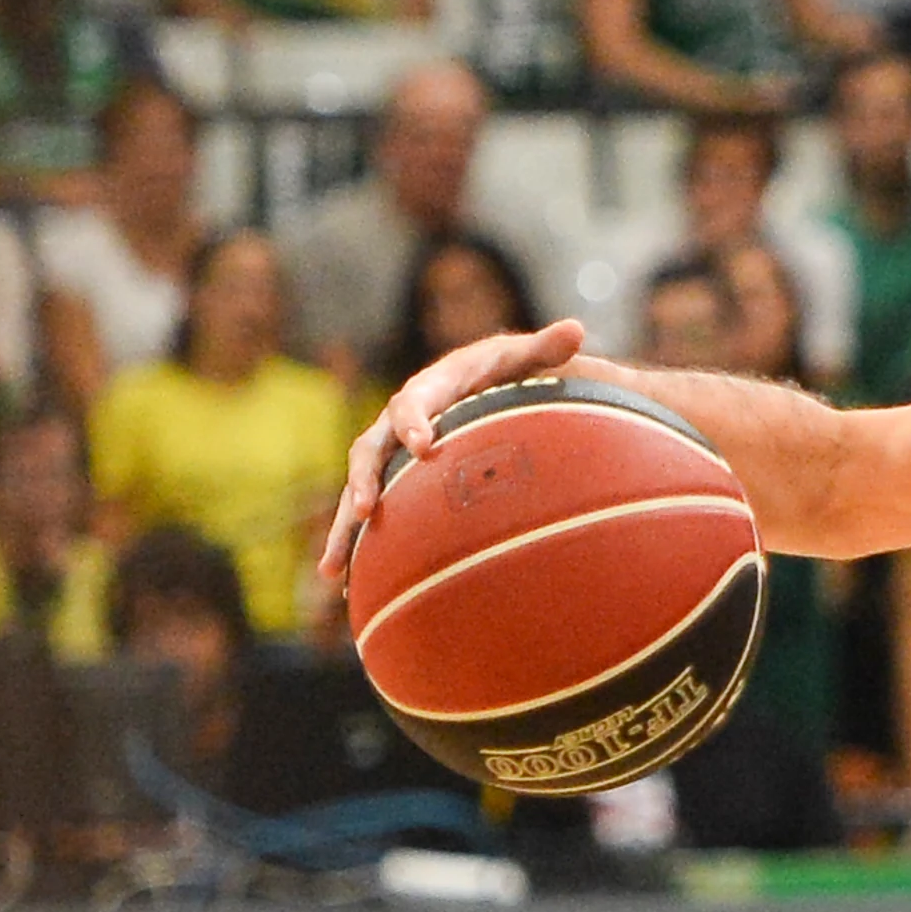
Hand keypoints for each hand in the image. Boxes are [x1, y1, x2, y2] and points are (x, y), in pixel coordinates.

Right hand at [324, 318, 590, 585]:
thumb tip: (576, 328)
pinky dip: (358, 545)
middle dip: (365, 478)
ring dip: (344, 527)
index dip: (414, 421)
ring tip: (333, 568)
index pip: (416, 401)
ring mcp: (393, 453)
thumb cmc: (511, 372)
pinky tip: (347, 583)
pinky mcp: (394, 480)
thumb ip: (547, 348)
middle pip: (371, 448)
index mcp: (433, 389)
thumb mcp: (527, 359)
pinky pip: (372, 511)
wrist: (486, 384)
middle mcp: (402, 421)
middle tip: (365, 510)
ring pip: (360, 488)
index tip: (424, 447)